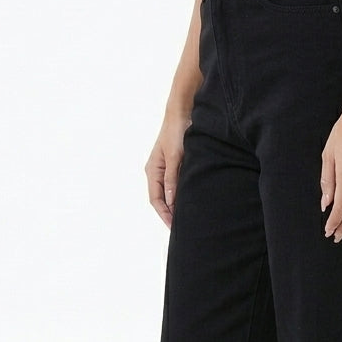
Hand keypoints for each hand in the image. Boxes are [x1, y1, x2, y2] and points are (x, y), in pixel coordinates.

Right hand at [145, 110, 190, 227]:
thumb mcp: (175, 157)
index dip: (164, 215)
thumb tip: (170, 201)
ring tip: (186, 219)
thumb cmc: (176, 132)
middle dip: (169, 214)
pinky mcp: (176, 165)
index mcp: (152, 171)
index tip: (174, 227)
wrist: (182, 112)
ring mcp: (166, 169)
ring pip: (168, 194)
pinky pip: (176, 185)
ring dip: (175, 206)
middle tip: (181, 229)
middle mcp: (156, 172)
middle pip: (161, 200)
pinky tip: (189, 202)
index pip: (155, 200)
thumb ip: (172, 179)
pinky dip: (181, 196)